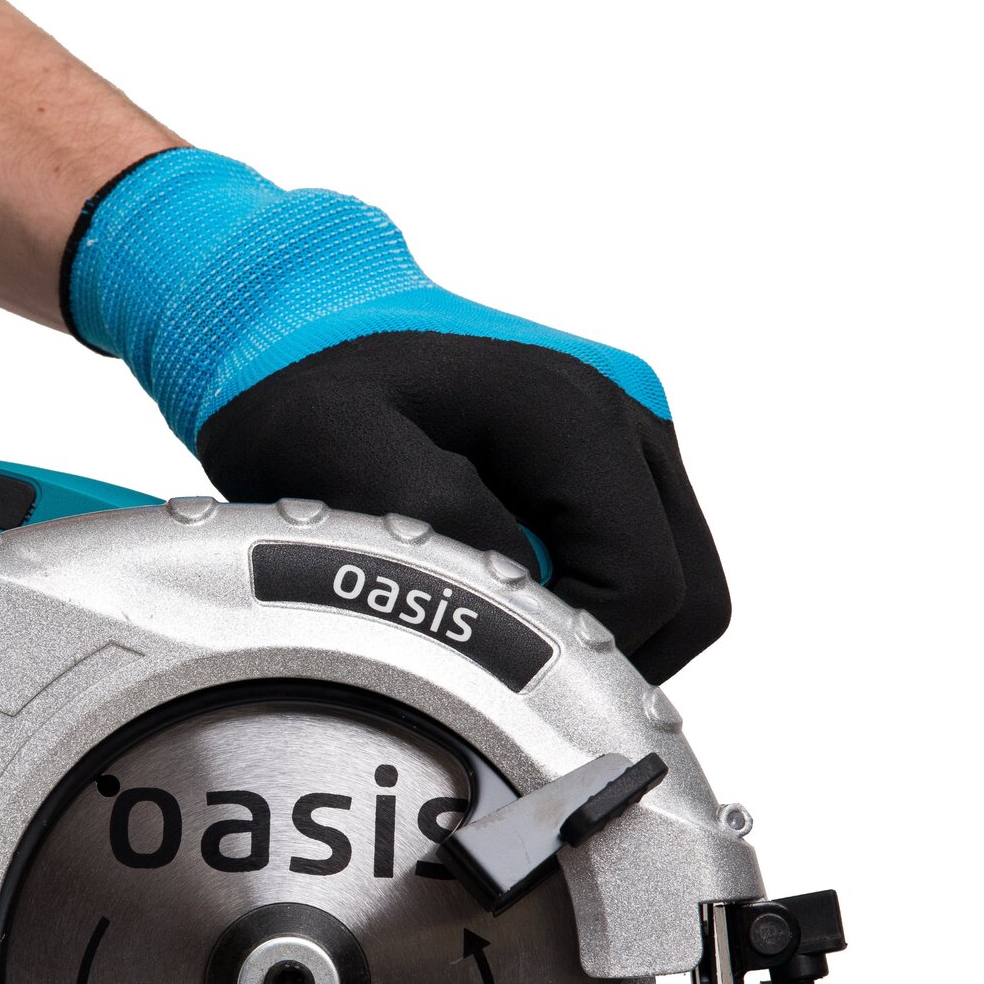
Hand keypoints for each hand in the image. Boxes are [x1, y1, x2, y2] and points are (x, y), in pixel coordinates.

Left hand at [64, 149, 727, 682]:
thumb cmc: (305, 385)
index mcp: (574, 411)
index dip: (571, 651)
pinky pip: (642, 559)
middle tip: (493, 666)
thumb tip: (521, 588)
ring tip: (493, 625)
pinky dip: (590, 598)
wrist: (296, 317)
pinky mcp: (616, 455)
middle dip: (598, 651)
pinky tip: (503, 590)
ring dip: (601, 629)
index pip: (645, 589)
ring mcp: (632, 432)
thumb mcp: (329, 440)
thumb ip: (430, 512)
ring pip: (678, 588)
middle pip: (687, 599)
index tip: (481, 662)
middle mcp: (626, 413)